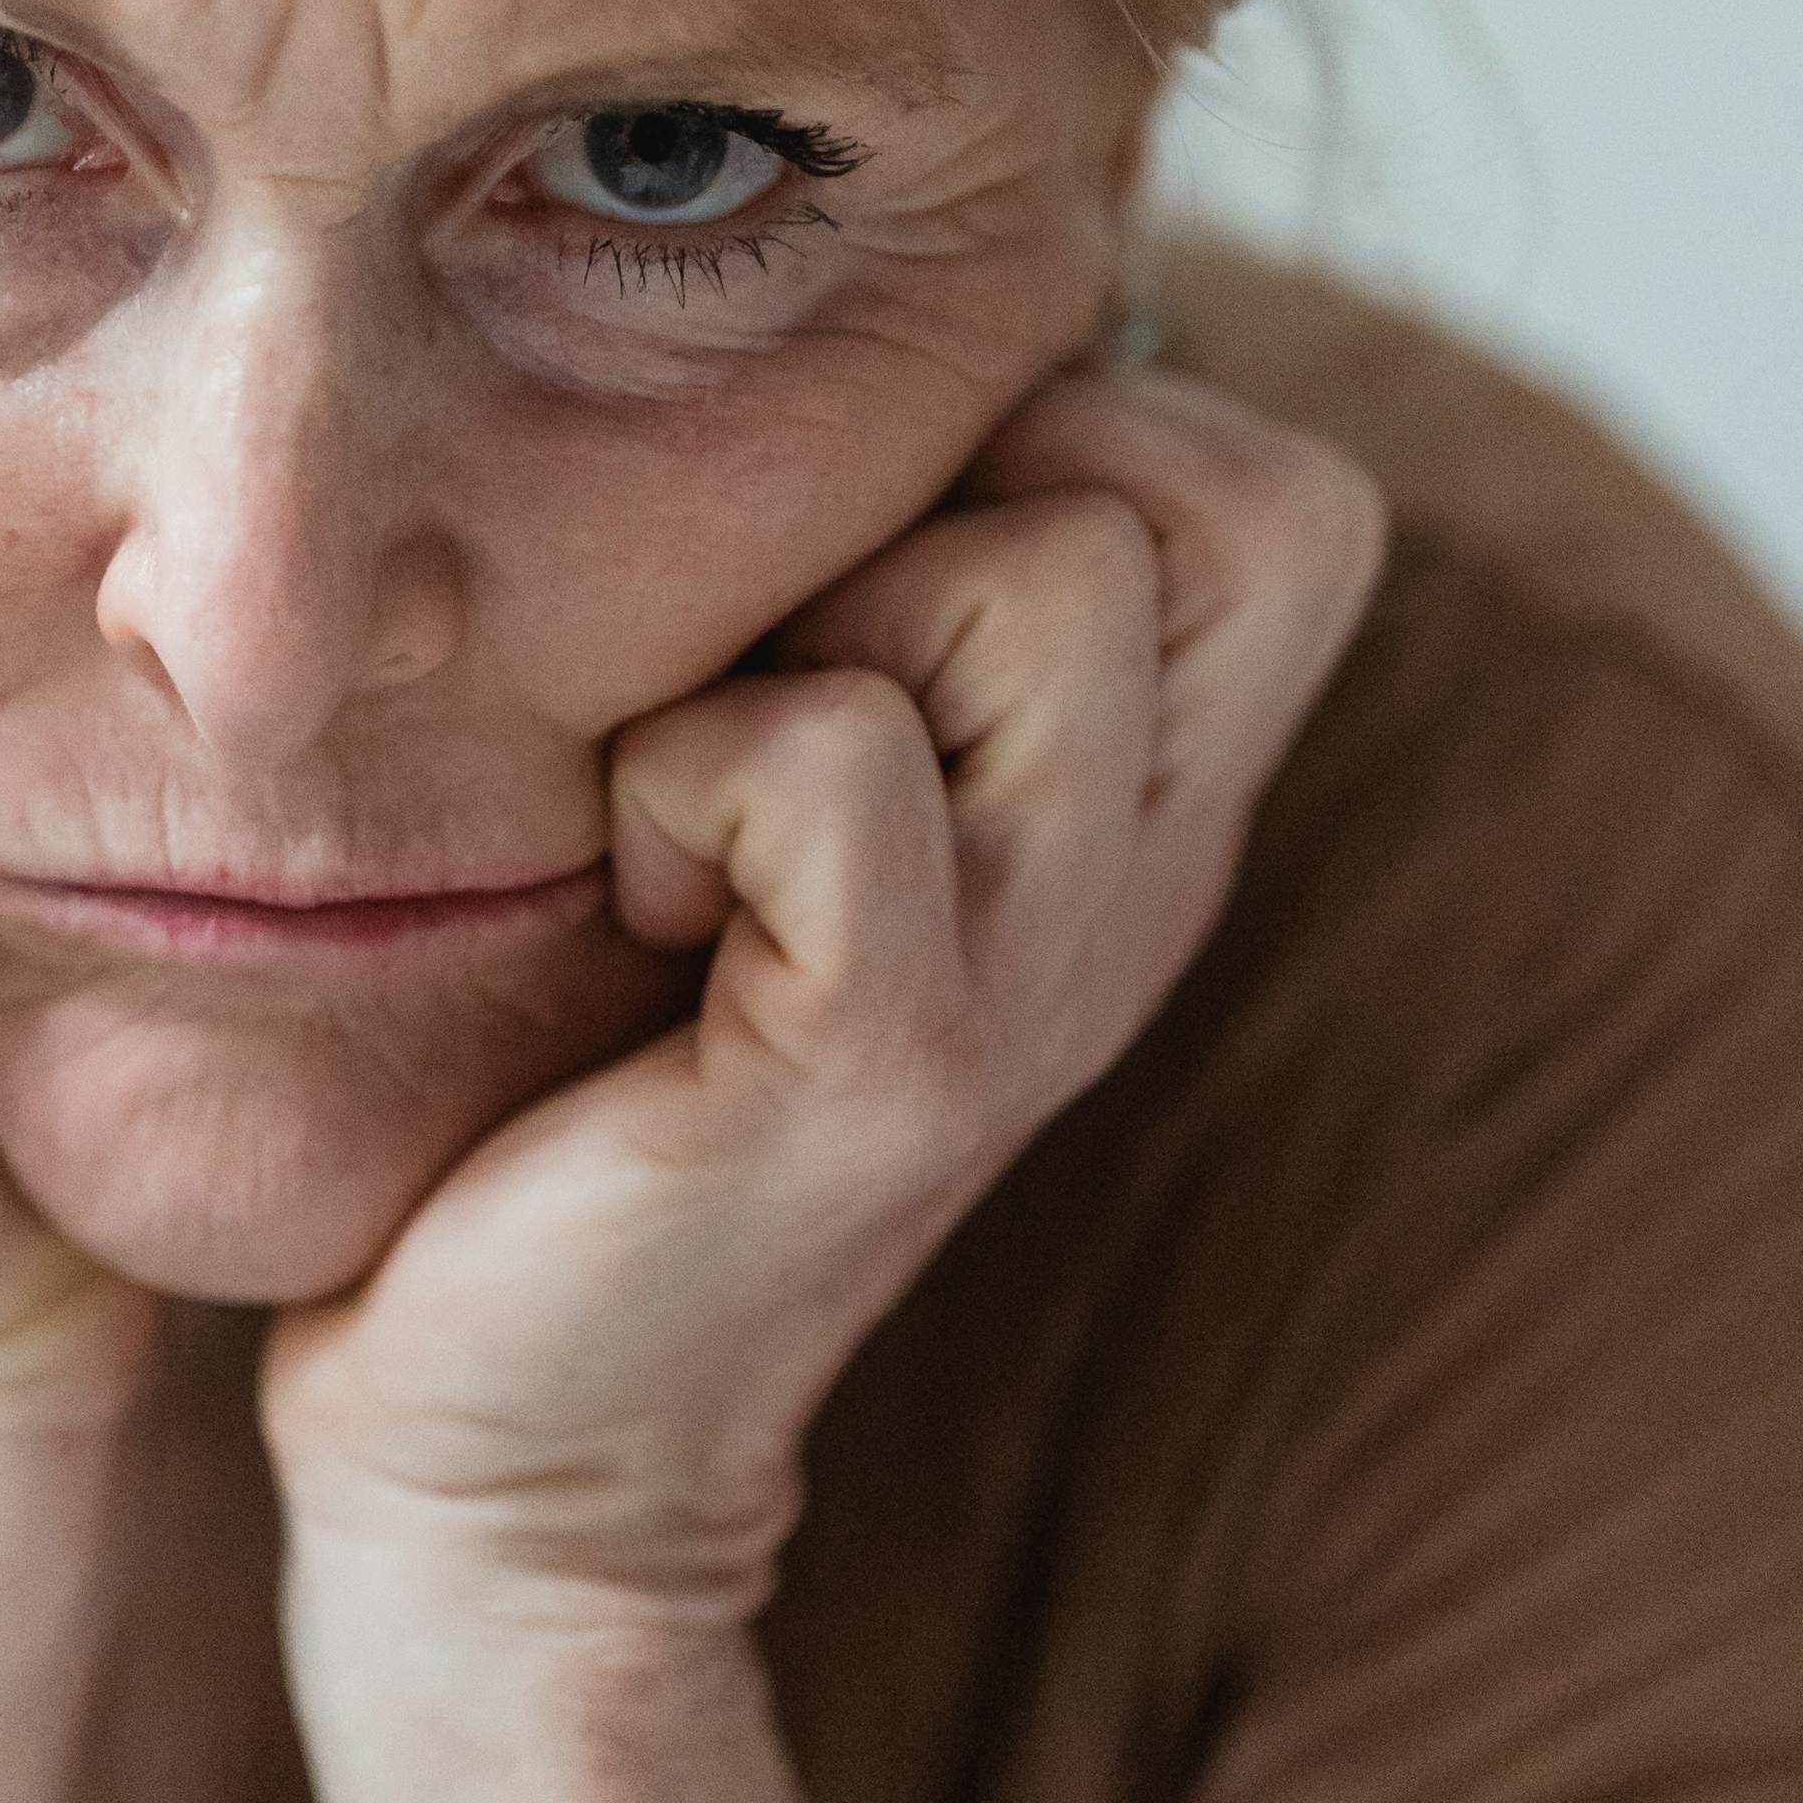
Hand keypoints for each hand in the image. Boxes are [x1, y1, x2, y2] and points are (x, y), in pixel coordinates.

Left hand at [262, 365, 1385, 1625]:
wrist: (514, 1432)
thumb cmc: (601, 1064)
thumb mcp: (787, 798)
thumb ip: (868, 608)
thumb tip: (869, 370)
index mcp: (1143, 807)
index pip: (1288, 491)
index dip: (1087, 448)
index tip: (879, 588)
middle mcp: (1146, 883)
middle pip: (1225, 501)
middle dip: (976, 505)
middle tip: (799, 680)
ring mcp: (1044, 980)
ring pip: (1045, 582)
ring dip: (822, 633)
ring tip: (709, 803)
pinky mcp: (888, 1067)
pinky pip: (834, 761)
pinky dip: (694, 779)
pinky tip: (645, 903)